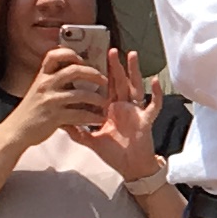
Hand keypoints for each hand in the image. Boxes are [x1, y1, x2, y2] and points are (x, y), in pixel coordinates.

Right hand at [0, 46, 108, 155]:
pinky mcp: (54, 116)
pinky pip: (79, 114)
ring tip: (105, 103)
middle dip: (93, 74)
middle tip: (105, 81)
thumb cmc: (31, 111)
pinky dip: (92, 117)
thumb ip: (53, 81)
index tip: (82, 60)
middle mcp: (45, 85)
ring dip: (97, 99)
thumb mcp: (39, 90)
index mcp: (42, 76)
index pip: (54, 55)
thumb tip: (75, 74)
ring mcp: (50, 100)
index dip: (70, 53)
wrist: (16, 130)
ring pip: (80, 94)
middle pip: (74, 70)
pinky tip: (99, 119)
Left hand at [89, 46, 165, 180]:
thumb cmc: (115, 154)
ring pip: (136, 87)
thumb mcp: (92, 141)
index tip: (95, 60)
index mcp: (111, 109)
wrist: (131, 168)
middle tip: (111, 49)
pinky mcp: (146, 119)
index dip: (102, 74)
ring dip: (134, 71)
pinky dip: (155, 93)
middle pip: (120, 82)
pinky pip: (153, 105)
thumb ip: (78, 132)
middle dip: (116, 66)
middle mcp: (124, 107)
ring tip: (132, 54)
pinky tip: (155, 81)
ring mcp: (136, 111)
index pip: (106, 87)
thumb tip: (60, 123)